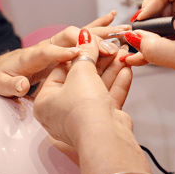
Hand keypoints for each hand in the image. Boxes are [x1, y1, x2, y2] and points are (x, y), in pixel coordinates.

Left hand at [0, 11, 130, 96]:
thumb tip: (21, 85)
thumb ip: (11, 85)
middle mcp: (51, 45)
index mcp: (33, 55)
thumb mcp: (1, 84)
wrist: (8, 68)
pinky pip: (87, 35)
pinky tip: (115, 22)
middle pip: (72, 38)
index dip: (63, 52)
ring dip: (105, 31)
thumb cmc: (6, 75)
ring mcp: (62, 44)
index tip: (80, 54)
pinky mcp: (70, 47)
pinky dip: (102, 27)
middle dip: (92, 42)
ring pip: (84, 34)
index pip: (48, 51)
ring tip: (124, 29)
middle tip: (110, 48)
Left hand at [34, 30, 165, 173]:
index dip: (78, 54)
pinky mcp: (102, 120)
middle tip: (111, 46)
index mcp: (47, 101)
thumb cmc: (82, 107)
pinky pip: (108, 97)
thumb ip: (85, 52)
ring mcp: (84, 116)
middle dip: (100, 60)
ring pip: (98, 86)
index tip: (91, 42)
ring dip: (112, 69)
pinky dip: (118, 82)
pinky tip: (127, 68)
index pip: (61, 70)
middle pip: (83, 78)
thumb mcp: (80, 72)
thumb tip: (85, 35)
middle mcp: (63, 110)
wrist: (104, 137)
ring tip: (123, 53)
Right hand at [122, 0, 174, 83]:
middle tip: (147, 41)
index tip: (148, 22)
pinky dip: (150, 43)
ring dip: (146, 36)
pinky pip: (158, 31)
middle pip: (154, 0)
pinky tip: (142, 57)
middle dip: (147, 23)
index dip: (150, 0)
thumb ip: (154, 48)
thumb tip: (133, 37)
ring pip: (154, 18)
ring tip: (144, 54)